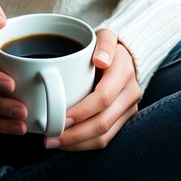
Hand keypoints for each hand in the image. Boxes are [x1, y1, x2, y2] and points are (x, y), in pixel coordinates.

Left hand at [48, 29, 141, 150]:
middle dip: (75, 134)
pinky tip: (67, 143)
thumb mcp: (105, 36)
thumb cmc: (105, 47)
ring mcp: (129, 108)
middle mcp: (130, 92)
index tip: (60, 117)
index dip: (82, 111)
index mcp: (124, 71)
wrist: (124, 56)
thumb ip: (104, 44)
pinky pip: (106, 138)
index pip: (103, 97)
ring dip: (78, 143)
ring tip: (54, 143)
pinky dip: (85, 144)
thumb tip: (101, 60)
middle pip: (103, 122)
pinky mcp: (124, 119)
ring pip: (105, 136)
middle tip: (50, 137)